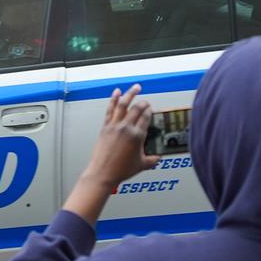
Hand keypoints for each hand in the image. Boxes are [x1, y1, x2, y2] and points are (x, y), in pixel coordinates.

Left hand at [61, 86, 160, 228]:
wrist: (103, 173)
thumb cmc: (121, 170)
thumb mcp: (141, 165)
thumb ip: (152, 160)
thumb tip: (158, 158)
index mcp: (137, 136)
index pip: (146, 118)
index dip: (150, 112)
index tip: (151, 110)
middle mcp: (126, 128)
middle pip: (137, 109)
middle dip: (144, 103)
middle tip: (146, 102)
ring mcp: (115, 126)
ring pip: (124, 104)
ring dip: (131, 94)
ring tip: (136, 87)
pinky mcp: (105, 127)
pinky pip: (110, 109)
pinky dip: (114, 99)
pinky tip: (117, 92)